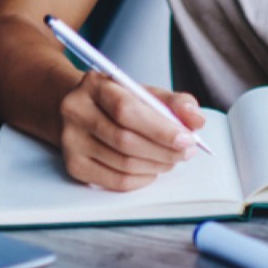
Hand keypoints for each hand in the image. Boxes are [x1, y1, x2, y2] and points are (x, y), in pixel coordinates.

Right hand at [58, 72, 208, 190]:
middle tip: (186, 152)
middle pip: (124, 140)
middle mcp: (75, 112)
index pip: (126, 109)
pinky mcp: (73, 166)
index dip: (160, 128)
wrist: (81, 111)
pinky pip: (115, 181)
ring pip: (122, 163)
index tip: (187, 138)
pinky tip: (153, 169)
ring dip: (156, 165)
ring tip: (172, 159)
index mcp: (94, 85)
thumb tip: (196, 120)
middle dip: (163, 150)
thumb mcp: (144, 93)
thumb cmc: (117, 101)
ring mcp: (70, 141)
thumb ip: (174, 103)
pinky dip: (142, 179)